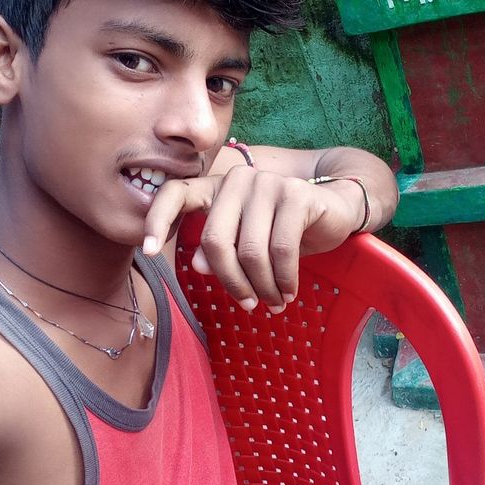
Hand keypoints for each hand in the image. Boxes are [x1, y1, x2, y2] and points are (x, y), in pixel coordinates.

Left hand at [142, 166, 363, 310]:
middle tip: (248, 304)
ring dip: (262, 287)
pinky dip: (283, 280)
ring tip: (273, 302)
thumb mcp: (247, 243)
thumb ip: (217, 251)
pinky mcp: (296, 195)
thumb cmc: (283, 230)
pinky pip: (281, 251)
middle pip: (215, 241)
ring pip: (250, 252)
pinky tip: (288, 291)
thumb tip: (196, 264)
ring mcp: (268, 183)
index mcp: (216, 188)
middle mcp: (238, 180)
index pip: (175, 193)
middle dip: (231, 282)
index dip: (157, 221)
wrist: (335, 211)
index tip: (148, 253)